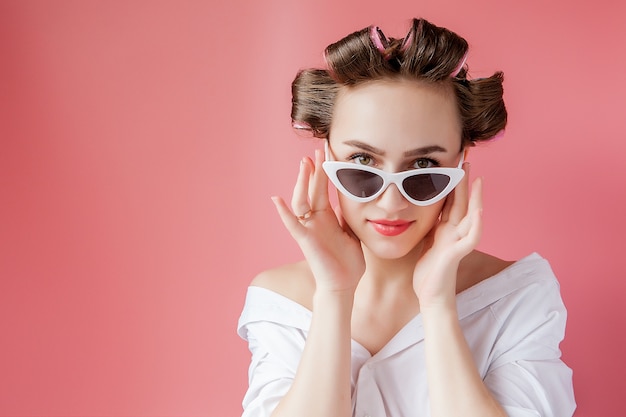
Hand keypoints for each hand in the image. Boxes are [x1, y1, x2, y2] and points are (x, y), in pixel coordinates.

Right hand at [272, 149, 364, 292]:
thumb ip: (347, 216)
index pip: (324, 188)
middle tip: (316, 151)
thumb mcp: (351, 232)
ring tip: (304, 164)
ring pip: (301, 200)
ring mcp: (309, 228)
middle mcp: (315, 219)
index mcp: (327, 216)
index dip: (325, 170)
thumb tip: (354, 199)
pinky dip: (284, 212)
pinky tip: (276, 199)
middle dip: (314, 170)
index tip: (327, 151)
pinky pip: (292, 224)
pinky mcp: (306, 240)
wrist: (343, 284)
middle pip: (312, 189)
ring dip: (302, 183)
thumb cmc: (347, 262)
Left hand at [412, 163, 482, 307]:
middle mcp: (455, 232)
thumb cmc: (428, 272)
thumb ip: (428, 226)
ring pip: (471, 215)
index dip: (452, 182)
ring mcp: (458, 242)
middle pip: (463, 202)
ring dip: (476, 197)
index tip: (451, 162)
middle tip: (466, 158)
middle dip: (465, 181)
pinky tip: (479, 211)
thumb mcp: (425, 242)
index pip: (451, 200)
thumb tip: (416, 208)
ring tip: (478, 179)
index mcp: (445, 229)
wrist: (431, 297)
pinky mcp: (457, 254)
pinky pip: (470, 238)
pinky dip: (476, 224)